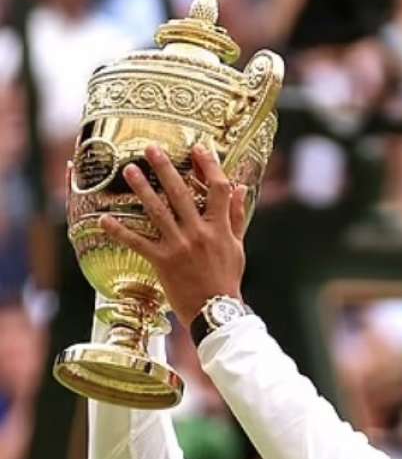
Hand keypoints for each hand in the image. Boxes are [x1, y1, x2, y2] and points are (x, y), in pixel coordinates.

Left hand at [99, 144, 248, 328]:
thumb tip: (241, 188)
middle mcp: (199, 233)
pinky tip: (104, 219)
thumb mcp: (237, 246)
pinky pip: (138, 242)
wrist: (216, 310)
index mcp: (220, 228)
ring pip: (158, 211)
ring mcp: (179, 246)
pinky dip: (120, 231)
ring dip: (141, 189)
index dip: (209, 166)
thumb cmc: (227, 278)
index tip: (198, 148)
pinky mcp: (162, 261)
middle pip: (181, 193)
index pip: (218, 189)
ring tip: (128, 170)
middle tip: (151, 149)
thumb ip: (237, 216)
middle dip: (165, 168)